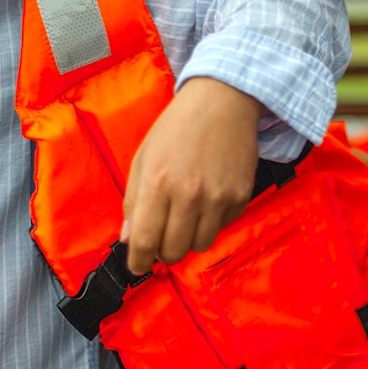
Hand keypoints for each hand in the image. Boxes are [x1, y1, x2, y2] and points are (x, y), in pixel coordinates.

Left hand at [121, 77, 261, 274]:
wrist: (222, 103)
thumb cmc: (178, 127)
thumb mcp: (144, 158)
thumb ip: (133, 201)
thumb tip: (128, 238)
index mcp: (157, 183)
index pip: (144, 241)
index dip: (138, 261)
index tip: (138, 265)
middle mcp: (188, 194)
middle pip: (173, 251)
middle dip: (163, 251)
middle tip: (163, 237)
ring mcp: (218, 198)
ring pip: (200, 245)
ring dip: (189, 238)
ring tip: (187, 214)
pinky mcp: (239, 197)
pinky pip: (222, 227)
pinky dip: (212, 221)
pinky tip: (209, 198)